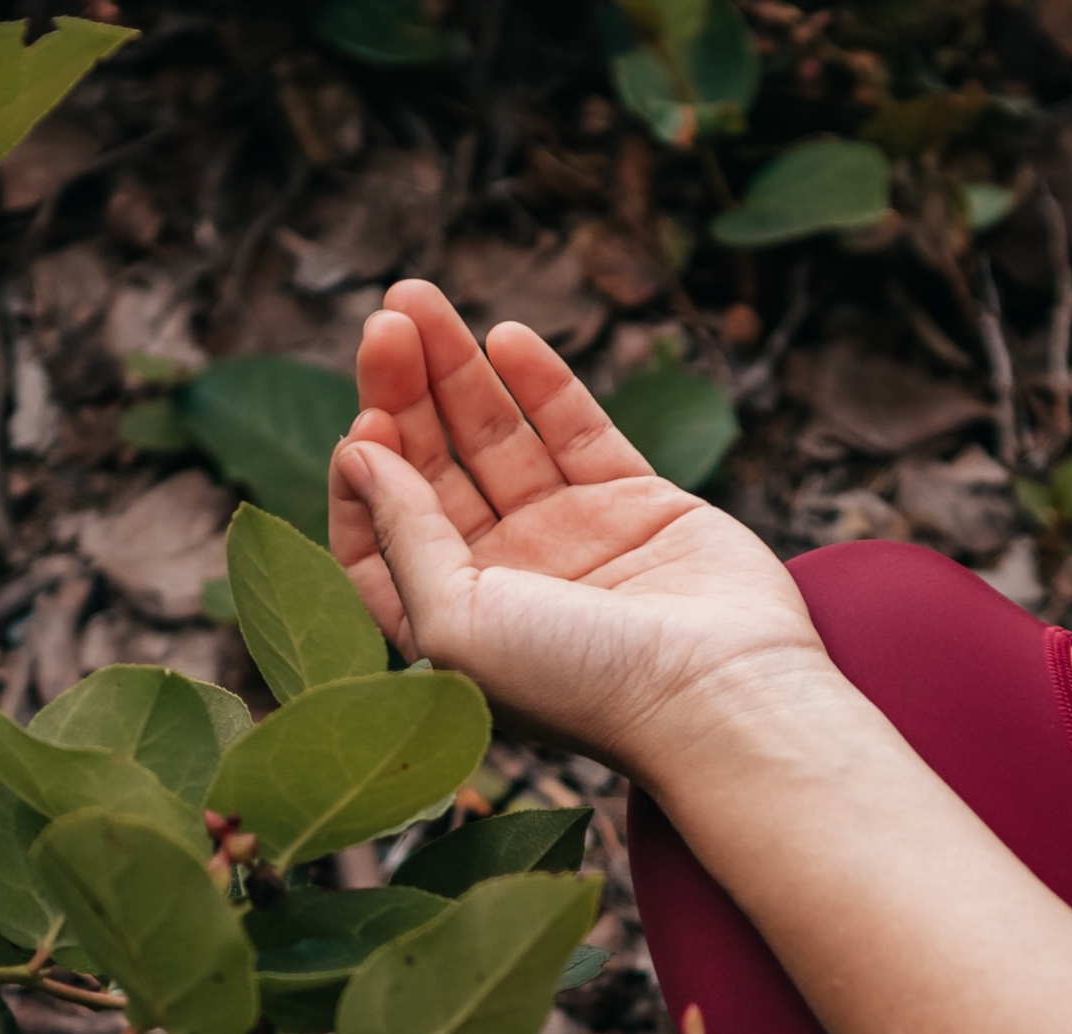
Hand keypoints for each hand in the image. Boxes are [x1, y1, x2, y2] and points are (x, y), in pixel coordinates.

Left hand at [327, 281, 834, 779]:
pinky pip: (575, 430)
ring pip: (498, 436)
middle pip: (434, 469)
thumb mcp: (453, 621)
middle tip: (386, 323)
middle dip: (403, 394)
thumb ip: (402, 535)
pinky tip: (504, 339)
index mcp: (451, 622)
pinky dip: (540, 383)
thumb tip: (356, 455)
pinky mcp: (636, 504)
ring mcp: (571, 538)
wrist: (715, 695)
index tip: (364, 426)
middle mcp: (506, 579)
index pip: (382, 534)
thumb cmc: (577, 683)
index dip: (365, 477)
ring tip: (418, 300)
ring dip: (457, 369)